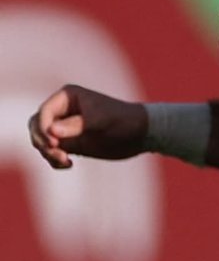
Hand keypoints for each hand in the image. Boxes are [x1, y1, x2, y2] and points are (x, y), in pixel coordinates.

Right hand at [27, 85, 148, 168]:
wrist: (141, 133)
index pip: (43, 113)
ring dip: (48, 153)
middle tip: (57, 154)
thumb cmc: (124, 120)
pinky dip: (54, 160)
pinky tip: (68, 164)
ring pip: (41, 141)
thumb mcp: (101, 121)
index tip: (54, 144)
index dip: (43, 129)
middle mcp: (63, 110)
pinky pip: (51, 152)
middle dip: (42, 141)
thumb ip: (76, 125)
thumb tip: (51, 131)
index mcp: (67, 96)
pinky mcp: (70, 142)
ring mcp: (65, 127)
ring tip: (66, 161)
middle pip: (36, 126)